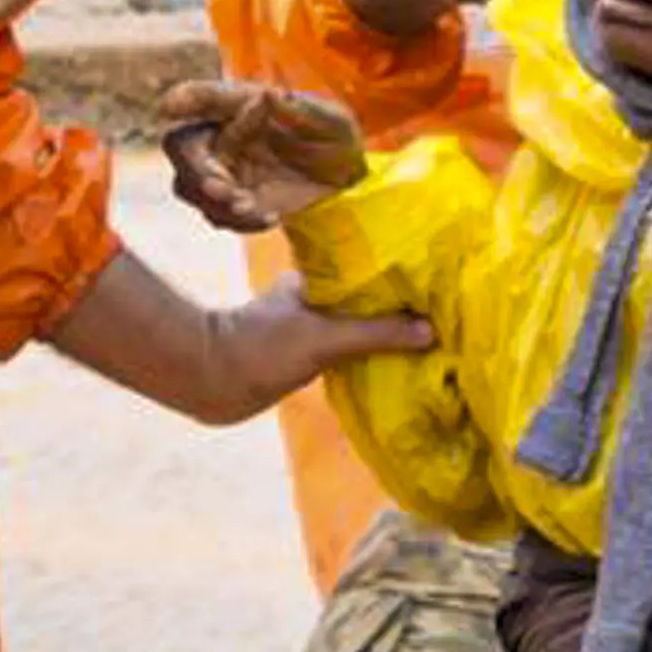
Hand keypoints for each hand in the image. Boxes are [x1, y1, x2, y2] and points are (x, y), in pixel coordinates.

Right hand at [154, 74, 369, 228]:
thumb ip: (305, 111)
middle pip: (181, 145)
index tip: (169, 107)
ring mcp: (220, 170)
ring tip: (251, 207)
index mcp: (241, 104)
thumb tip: (272, 95)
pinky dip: (238, 221)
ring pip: (188, 185)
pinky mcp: (228, 202)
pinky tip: (269, 216)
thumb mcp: (334, 122)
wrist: (345, 183)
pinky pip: (216, 214)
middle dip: (196, 169)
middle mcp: (221, 134)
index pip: (204, 96)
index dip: (184, 99)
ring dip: (214, 201)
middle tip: (223, 189)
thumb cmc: (335, 139)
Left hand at [209, 277, 436, 404]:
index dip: (401, 274)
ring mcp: (308, 323)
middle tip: (440, 310)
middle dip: (399, 303)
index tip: (435, 280)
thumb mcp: (326, 338)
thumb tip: (429, 330)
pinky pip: (348, 345)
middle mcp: (314, 296)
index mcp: (317, 279)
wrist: (211, 382)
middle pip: (367, 296)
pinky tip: (391, 359)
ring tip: (426, 335)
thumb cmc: (263, 350)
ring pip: (358, 320)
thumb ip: (377, 333)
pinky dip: (369, 350)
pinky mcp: (304, 351)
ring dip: (384, 329)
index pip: (370, 269)